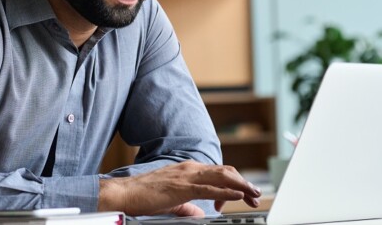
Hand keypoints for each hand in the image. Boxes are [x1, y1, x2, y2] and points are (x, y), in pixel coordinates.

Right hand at [97, 161, 260, 216]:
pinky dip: (227, 191)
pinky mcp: (182, 187)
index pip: (218, 173)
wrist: (125, 193)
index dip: (234, 183)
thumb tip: (200, 214)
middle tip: (256, 195)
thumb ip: (188, 206)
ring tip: (253, 194)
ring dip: (241, 185)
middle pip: (225, 172)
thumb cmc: (144, 196)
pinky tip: (237, 195)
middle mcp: (190, 168)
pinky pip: (209, 188)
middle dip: (243, 183)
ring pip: (222, 177)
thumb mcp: (172, 201)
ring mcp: (186, 176)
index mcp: (188, 170)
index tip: (243, 196)